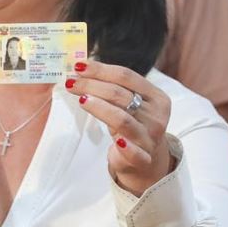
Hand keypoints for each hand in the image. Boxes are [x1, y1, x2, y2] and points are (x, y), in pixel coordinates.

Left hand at [68, 61, 172, 195]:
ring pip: (123, 120)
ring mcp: (150, 138)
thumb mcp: (128, 105)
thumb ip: (112, 88)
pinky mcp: (143, 159)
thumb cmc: (133, 125)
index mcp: (156, 97)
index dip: (101, 70)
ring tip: (82, 100)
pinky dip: (126, 147)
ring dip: (101, 108)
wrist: (146, 160)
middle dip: (92, 86)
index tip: (78, 66)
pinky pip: (135, 153)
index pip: (126, 76)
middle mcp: (156, 115)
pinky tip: (117, 141)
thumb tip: (81, 70)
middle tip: (71, 82)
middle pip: (121, 95)